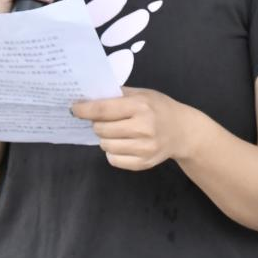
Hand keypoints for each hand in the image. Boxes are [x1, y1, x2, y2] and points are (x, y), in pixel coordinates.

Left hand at [71, 87, 198, 171]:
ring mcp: (144, 148)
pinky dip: (113, 152)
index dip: (84, 110)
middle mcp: (143, 127)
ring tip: (116, 132)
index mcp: (140, 106)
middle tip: (104, 120)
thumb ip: (119, 94)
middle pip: (101, 129)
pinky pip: (114, 160)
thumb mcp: (143, 94)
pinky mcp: (144, 163)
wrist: (183, 131)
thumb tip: (90, 96)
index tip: (74, 109)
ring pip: (105, 146)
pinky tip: (122, 144)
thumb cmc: (160, 108)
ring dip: (105, 138)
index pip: (103, 110)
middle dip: (97, 124)